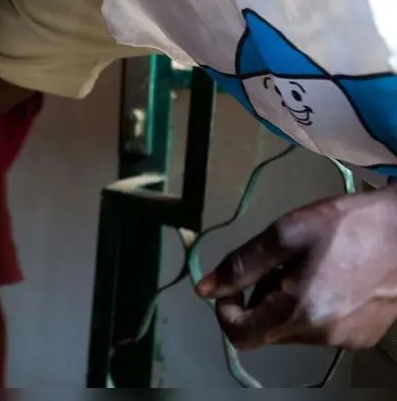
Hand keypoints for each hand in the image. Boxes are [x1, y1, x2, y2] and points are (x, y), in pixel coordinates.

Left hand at [196, 187, 396, 350]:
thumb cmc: (349, 226)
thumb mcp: (285, 234)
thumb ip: (241, 265)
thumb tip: (203, 289)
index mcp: (299, 313)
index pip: (239, 335)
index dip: (225, 310)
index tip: (232, 284)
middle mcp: (321, 337)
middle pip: (265, 330)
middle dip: (258, 299)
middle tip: (278, 263)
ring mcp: (346, 341)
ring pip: (292, 329)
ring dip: (285, 302)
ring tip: (308, 265)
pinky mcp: (364, 337)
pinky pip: (319, 328)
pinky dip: (311, 307)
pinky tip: (330, 277)